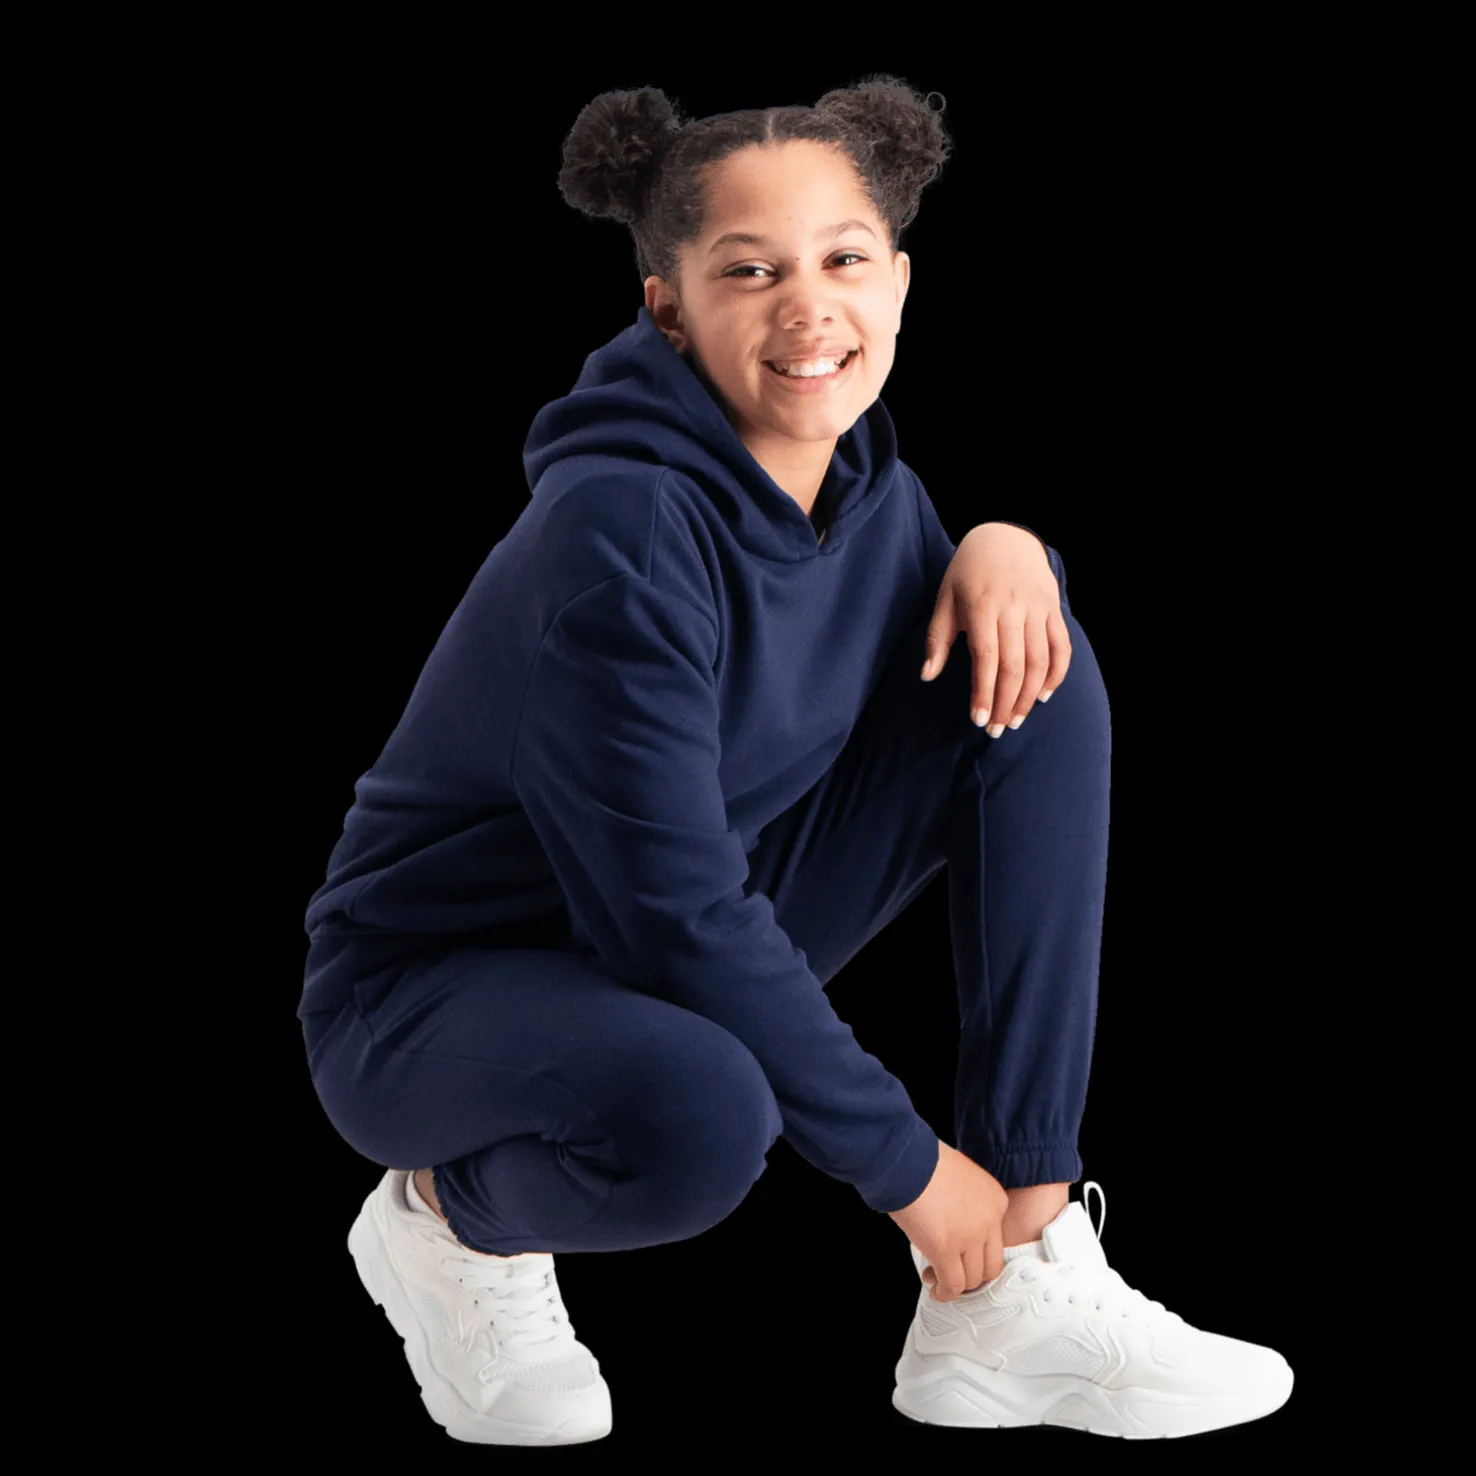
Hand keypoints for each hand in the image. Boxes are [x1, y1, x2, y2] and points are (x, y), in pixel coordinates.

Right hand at [886, 1140, 1009, 1301]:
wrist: (905, 1158)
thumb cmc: (924, 1160)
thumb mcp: (961, 1176)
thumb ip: (966, 1201)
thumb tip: (952, 1221)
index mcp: (995, 1200)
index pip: (995, 1240)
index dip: (976, 1252)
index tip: (962, 1255)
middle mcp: (989, 1220)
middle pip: (990, 1264)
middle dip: (972, 1274)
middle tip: (954, 1272)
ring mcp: (969, 1237)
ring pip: (971, 1279)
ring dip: (956, 1285)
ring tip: (938, 1281)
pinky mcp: (945, 1250)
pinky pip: (952, 1284)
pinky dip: (945, 1293)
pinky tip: (935, 1290)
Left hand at [919, 524, 1070, 733]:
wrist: (1005, 536)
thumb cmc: (968, 572)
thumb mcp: (945, 598)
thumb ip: (937, 639)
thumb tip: (927, 676)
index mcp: (982, 605)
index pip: (986, 658)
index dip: (983, 692)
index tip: (979, 720)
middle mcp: (1013, 607)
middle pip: (1014, 665)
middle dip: (1005, 702)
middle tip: (996, 730)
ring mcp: (1038, 608)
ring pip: (1040, 660)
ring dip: (1029, 696)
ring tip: (1015, 719)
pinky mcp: (1054, 609)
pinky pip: (1061, 647)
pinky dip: (1056, 674)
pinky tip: (1042, 696)